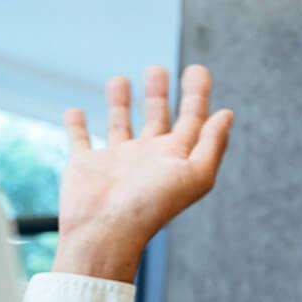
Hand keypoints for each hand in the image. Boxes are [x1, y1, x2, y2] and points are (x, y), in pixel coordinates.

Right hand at [53, 65, 233, 280]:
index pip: (191, 120)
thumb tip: (226, 115)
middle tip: (157, 70)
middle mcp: (147, 158)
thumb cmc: (151, 206)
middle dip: (159, 94)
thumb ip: (212, 143)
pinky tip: (75, 111)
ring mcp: (116, 161)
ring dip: (121, 103)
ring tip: (121, 79)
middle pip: (157, 118)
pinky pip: (80, 139)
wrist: (105, 231)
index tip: (198, 70)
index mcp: (174, 158)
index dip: (197, 95)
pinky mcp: (85, 165)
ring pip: (119, 124)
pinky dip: (76, 125)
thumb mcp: (195, 174)